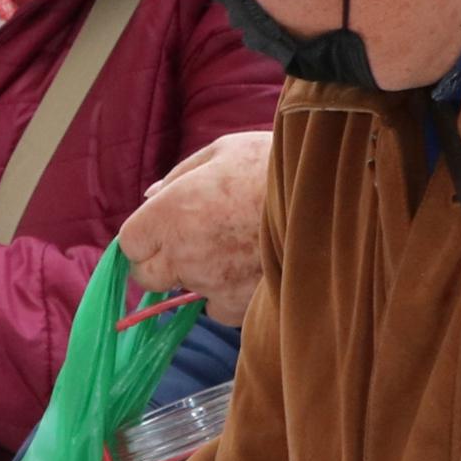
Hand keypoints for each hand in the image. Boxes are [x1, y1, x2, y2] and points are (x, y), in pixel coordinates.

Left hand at [120, 130, 272, 324]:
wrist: (330, 196)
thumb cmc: (273, 163)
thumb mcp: (221, 151)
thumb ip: (178, 177)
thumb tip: (151, 196)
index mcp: (170, 213)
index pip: (129, 244)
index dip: (144, 238)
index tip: (162, 229)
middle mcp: (184, 253)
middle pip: (148, 277)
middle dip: (162, 262)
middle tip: (193, 242)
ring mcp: (211, 283)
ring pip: (186, 292)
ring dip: (199, 277)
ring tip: (234, 249)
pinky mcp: (240, 305)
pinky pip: (219, 309)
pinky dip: (228, 295)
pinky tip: (250, 268)